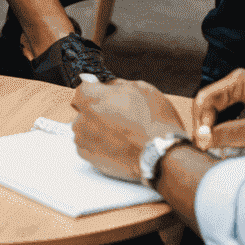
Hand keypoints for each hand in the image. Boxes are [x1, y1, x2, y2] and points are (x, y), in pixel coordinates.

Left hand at [70, 77, 187, 183]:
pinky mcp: (91, 160)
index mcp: (89, 98)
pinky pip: (91, 147)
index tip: (107, 94)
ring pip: (87, 129)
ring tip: (122, 133)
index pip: (84, 87)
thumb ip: (115, 84)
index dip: (98, 89)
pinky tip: (119, 145)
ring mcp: (85, 141)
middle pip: (85, 109)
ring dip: (98, 129)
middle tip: (120, 115)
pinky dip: (102, 145)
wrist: (162, 155)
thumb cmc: (154, 121)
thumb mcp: (139, 88)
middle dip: (98, 110)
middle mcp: (81, 119)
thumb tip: (105, 84)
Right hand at [193, 70, 244, 155]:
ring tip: (215, 150)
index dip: (201, 120)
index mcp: (239, 81)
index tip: (202, 142)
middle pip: (208, 107)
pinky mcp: (243, 113)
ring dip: (213, 133)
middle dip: (206, 127)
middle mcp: (235, 87)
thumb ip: (229, 133)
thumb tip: (201, 138)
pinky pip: (224, 123)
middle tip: (206, 149)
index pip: (206, 98)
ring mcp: (239, 99)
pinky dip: (222, 136)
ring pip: (214, 116)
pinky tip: (226, 147)